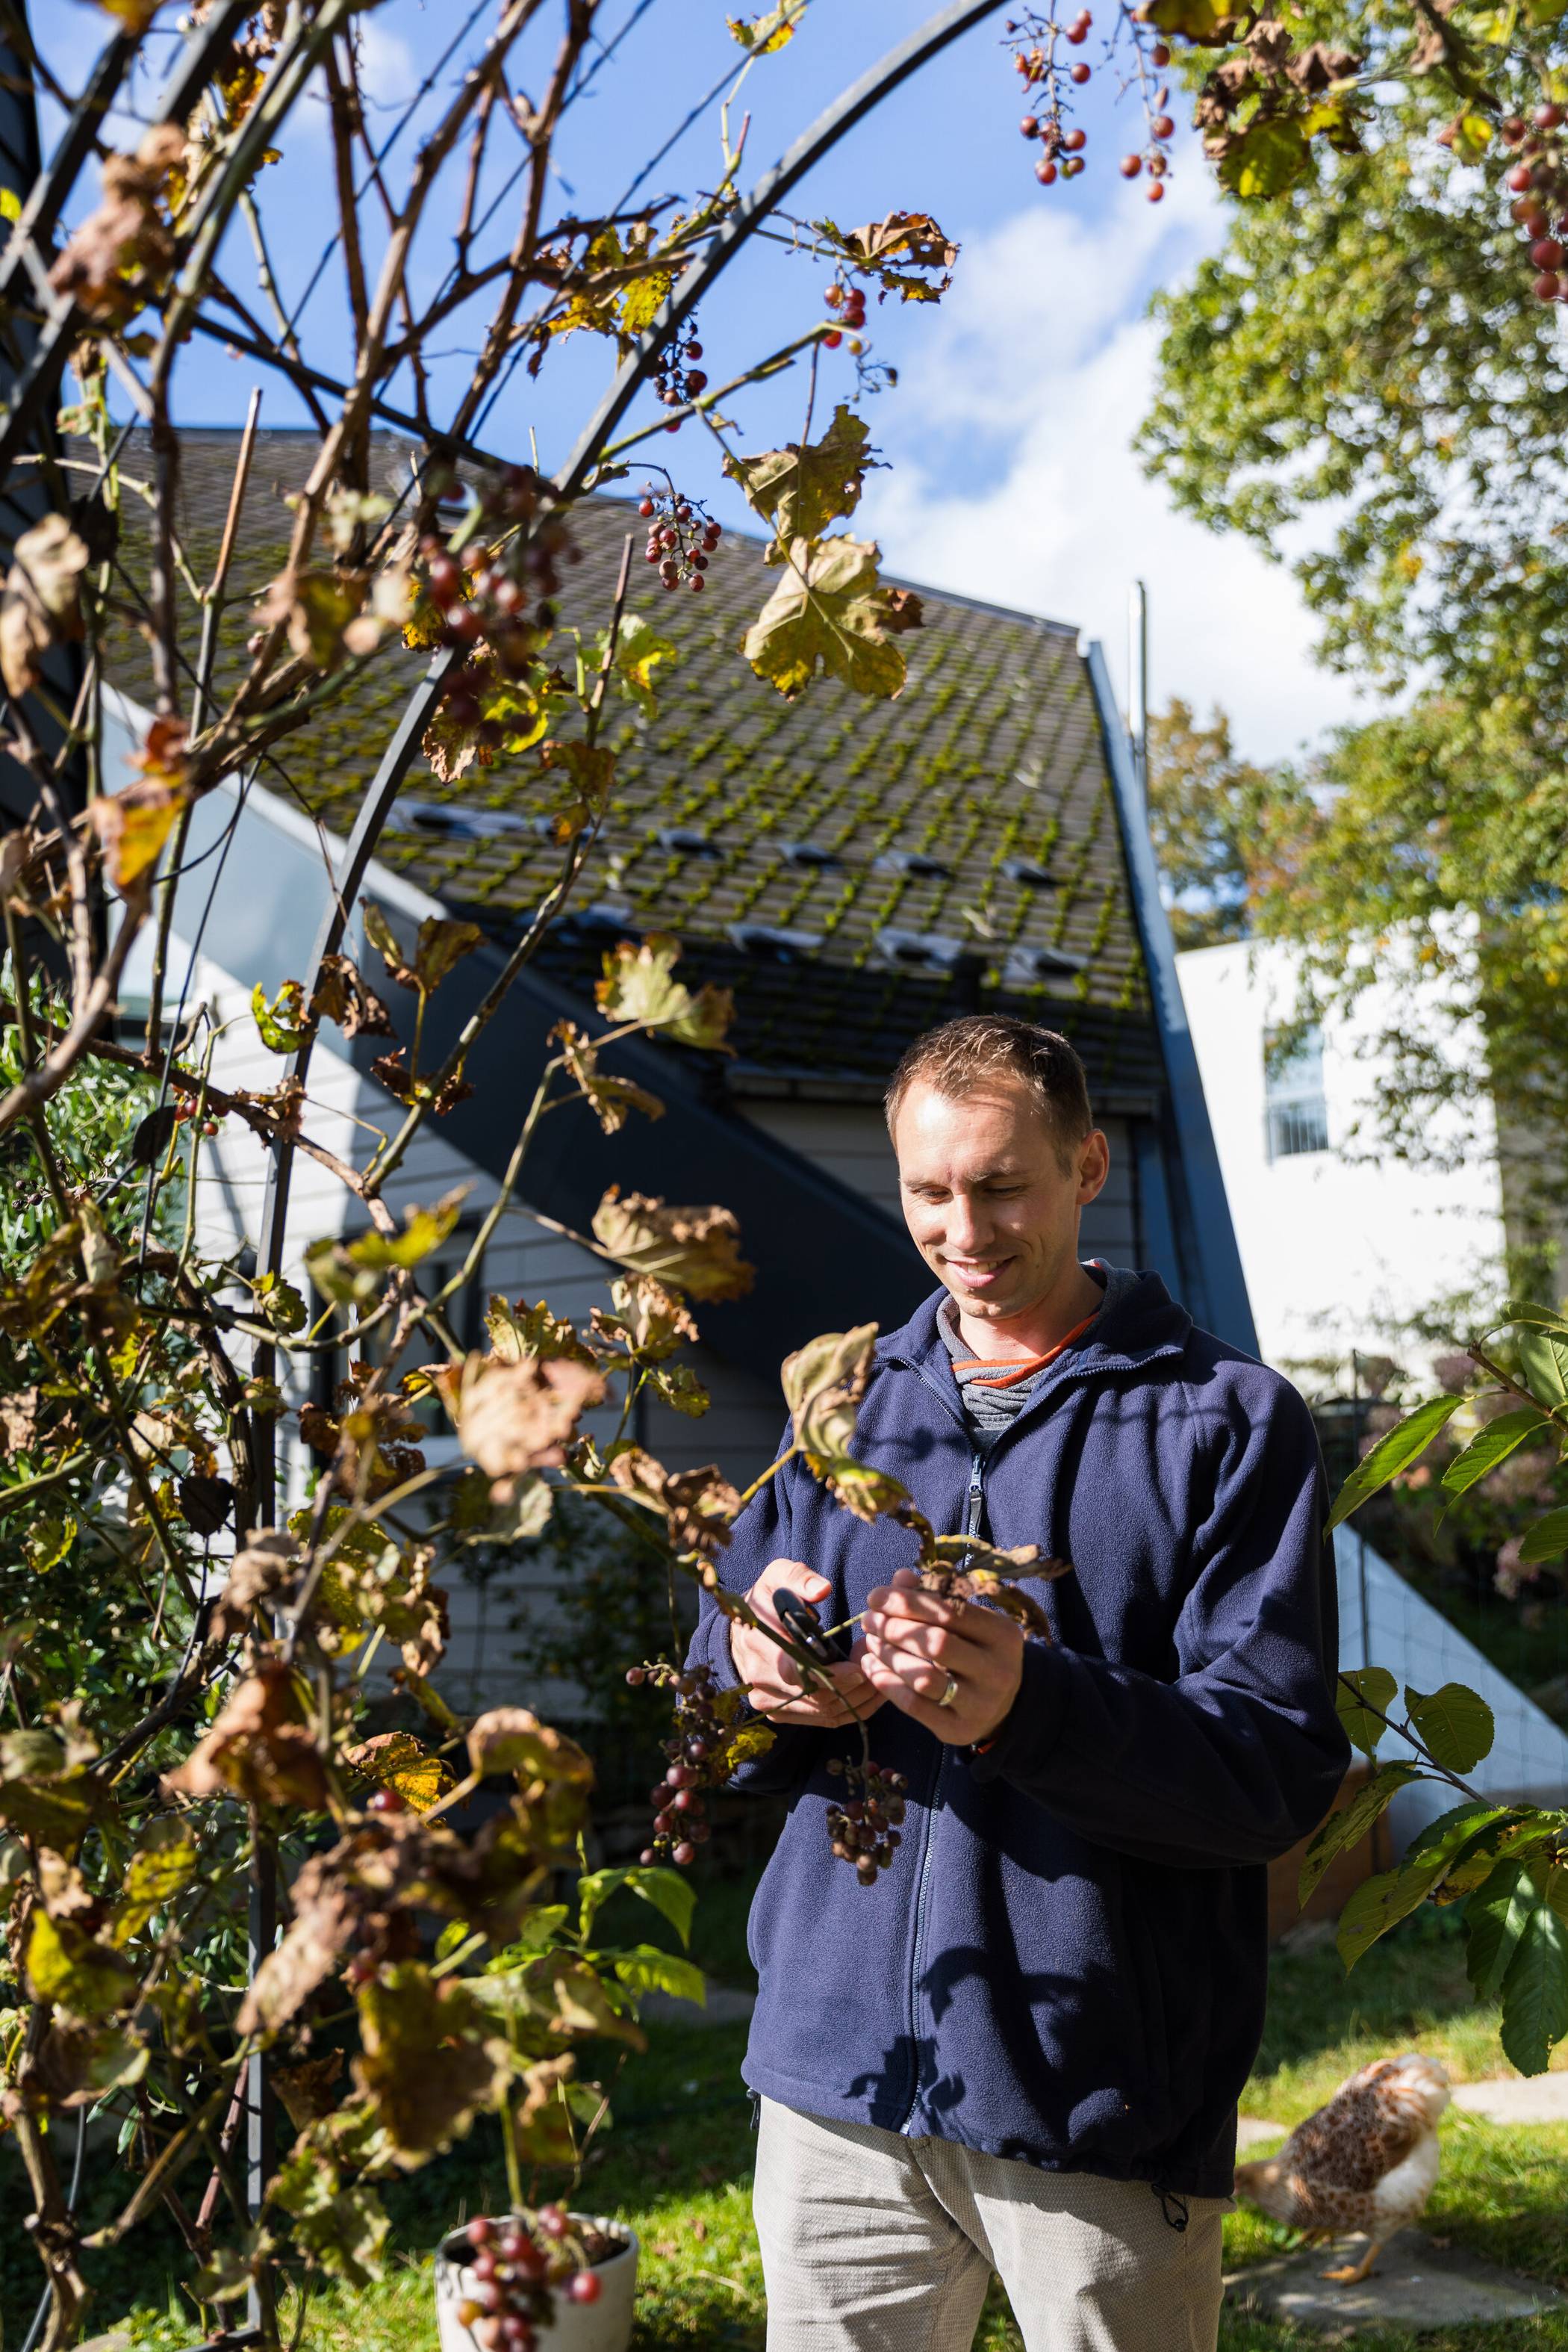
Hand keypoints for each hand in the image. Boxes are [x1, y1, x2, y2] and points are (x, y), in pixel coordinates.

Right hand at [728, 1558, 883, 1728]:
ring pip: (824, 1712)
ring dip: (858, 1697)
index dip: (830, 1674)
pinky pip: (824, 1719)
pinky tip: (870, 1690)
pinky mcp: (781, 1714)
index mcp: (758, 1645)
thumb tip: (822, 1590)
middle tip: (878, 1663)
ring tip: (879, 1673)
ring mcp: (770, 1702)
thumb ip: (799, 1578)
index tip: (858, 1666)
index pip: (794, 1671)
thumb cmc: (765, 1601)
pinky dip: (851, 1708)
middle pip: (816, 1696)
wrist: (740, 1634)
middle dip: (854, 1683)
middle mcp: (760, 1681)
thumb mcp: (777, 1576)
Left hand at [861, 1567, 1024, 1744]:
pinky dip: (887, 1683)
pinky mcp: (958, 1729)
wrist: (1003, 1706)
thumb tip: (900, 1577)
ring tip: (870, 1641)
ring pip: (924, 1677)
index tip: (876, 1597)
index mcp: (1003, 1635)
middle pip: (936, 1643)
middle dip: (894, 1628)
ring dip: (889, 1655)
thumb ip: (935, 1598)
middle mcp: (997, 1670)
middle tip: (869, 1620)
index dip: (908, 1601)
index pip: (950, 1611)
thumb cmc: (977, 1652)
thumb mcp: (968, 1623)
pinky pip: (914, 1705)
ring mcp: (979, 1704)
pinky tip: (871, 1667)